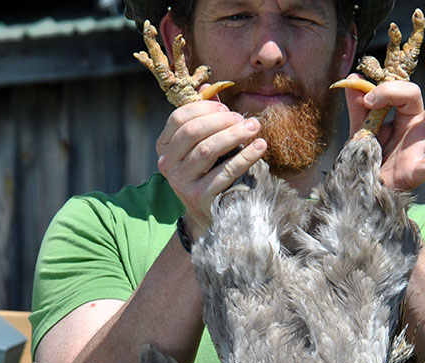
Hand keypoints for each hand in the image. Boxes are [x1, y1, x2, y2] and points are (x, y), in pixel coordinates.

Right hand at [155, 96, 266, 239]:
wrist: (208, 213)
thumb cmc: (209, 171)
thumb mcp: (203, 144)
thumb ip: (205, 118)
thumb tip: (209, 87)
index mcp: (165, 147)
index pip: (179, 118)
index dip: (204, 109)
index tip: (226, 109)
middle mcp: (167, 164)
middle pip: (193, 132)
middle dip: (222, 121)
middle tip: (244, 119)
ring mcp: (181, 182)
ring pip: (208, 150)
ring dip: (235, 135)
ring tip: (255, 127)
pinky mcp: (200, 197)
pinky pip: (225, 172)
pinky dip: (245, 157)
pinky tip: (260, 147)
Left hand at [344, 54, 424, 190]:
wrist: (359, 190)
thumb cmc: (366, 160)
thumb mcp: (360, 130)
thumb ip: (359, 107)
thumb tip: (353, 78)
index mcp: (410, 118)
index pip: (410, 94)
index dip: (390, 90)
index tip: (367, 97)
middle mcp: (423, 131)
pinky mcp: (420, 173)